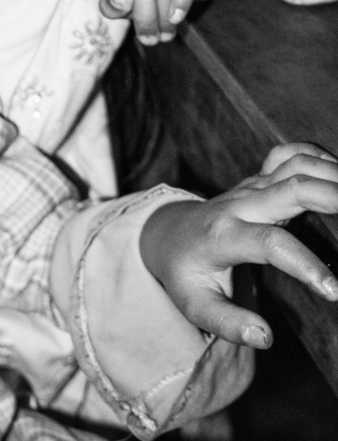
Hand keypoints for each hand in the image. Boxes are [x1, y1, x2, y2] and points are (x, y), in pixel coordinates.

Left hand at [140, 143, 337, 347]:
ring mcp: (251, 186)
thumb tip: (264, 336)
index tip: (335, 291)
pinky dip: (318, 155)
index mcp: (224, 235)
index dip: (305, 265)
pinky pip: (289, 154)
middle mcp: (240, 203)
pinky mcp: (259, 178)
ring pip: (295, 164)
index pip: (270, 244)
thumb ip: (226, 323)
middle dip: (334, 197)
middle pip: (291, 188)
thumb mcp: (194, 304)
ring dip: (332, 173)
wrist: (170, 233)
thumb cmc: (185, 272)